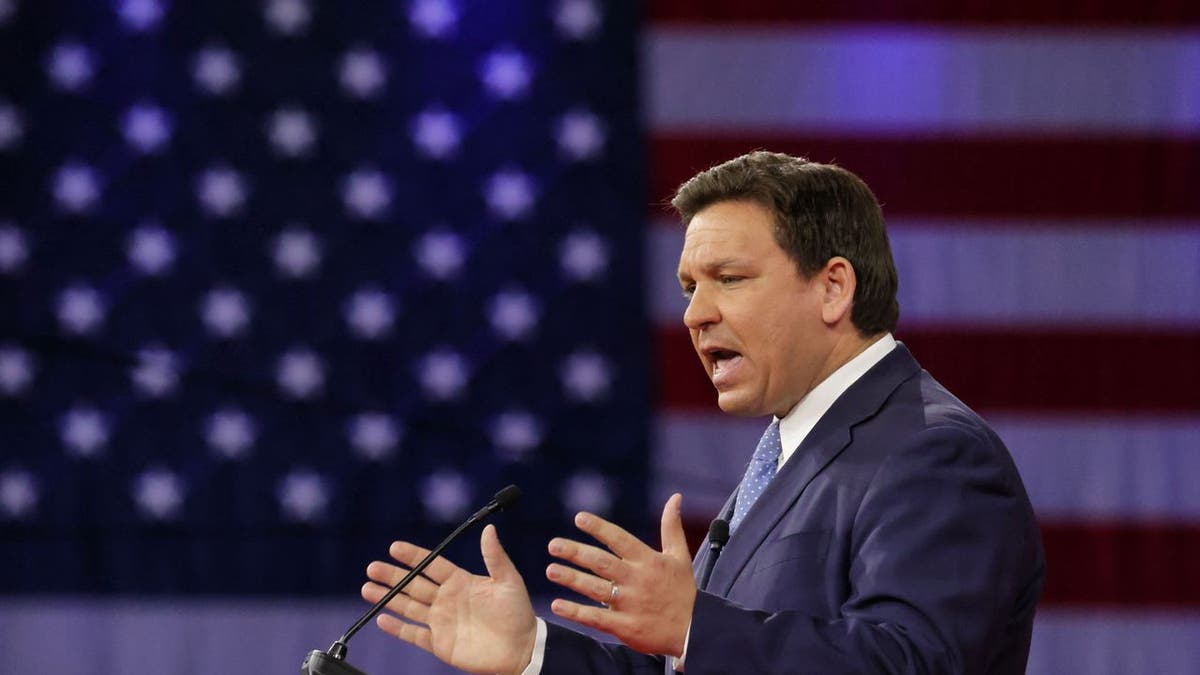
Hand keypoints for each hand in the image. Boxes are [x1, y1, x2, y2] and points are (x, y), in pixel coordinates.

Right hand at [362, 524, 536, 674]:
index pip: (432, 565)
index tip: (394, 547)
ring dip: (388, 597)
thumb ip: (495, 557)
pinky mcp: (440, 643)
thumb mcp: (509, 580)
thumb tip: (490, 529)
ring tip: (367, 588)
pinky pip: (414, 634)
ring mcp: (441, 621)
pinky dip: (397, 628)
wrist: (521, 649)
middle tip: (372, 567)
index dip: (413, 556)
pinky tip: (382, 619)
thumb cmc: (518, 613)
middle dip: (392, 576)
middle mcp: (447, 599)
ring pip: (408, 606)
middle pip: (414, 584)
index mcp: (461, 581)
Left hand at [546, 493, 694, 656]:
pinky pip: (595, 618)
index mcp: (648, 561)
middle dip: (576, 553)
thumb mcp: (680, 556)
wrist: (694, 631)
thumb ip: (671, 526)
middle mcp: (637, 580)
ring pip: (595, 589)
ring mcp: (630, 604)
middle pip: (602, 563)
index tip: (579, 518)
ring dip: (571, 579)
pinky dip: (576, 612)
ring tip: (551, 570)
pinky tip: (557, 605)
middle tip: (554, 545)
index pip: (620, 540)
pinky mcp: (625, 626)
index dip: (599, 528)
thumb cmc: (683, 591)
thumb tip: (675, 497)